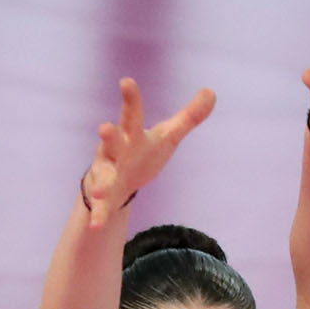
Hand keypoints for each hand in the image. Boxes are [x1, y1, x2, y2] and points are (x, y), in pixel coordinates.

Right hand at [82, 78, 216, 221]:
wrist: (119, 182)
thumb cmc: (144, 153)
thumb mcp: (168, 135)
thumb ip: (189, 116)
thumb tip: (211, 91)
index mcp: (131, 134)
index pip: (131, 113)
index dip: (130, 97)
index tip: (126, 81)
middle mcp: (115, 150)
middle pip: (111, 141)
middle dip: (108, 136)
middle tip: (103, 128)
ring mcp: (107, 173)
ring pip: (102, 176)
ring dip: (101, 183)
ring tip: (101, 190)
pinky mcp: (104, 195)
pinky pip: (100, 207)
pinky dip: (98, 216)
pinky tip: (97, 226)